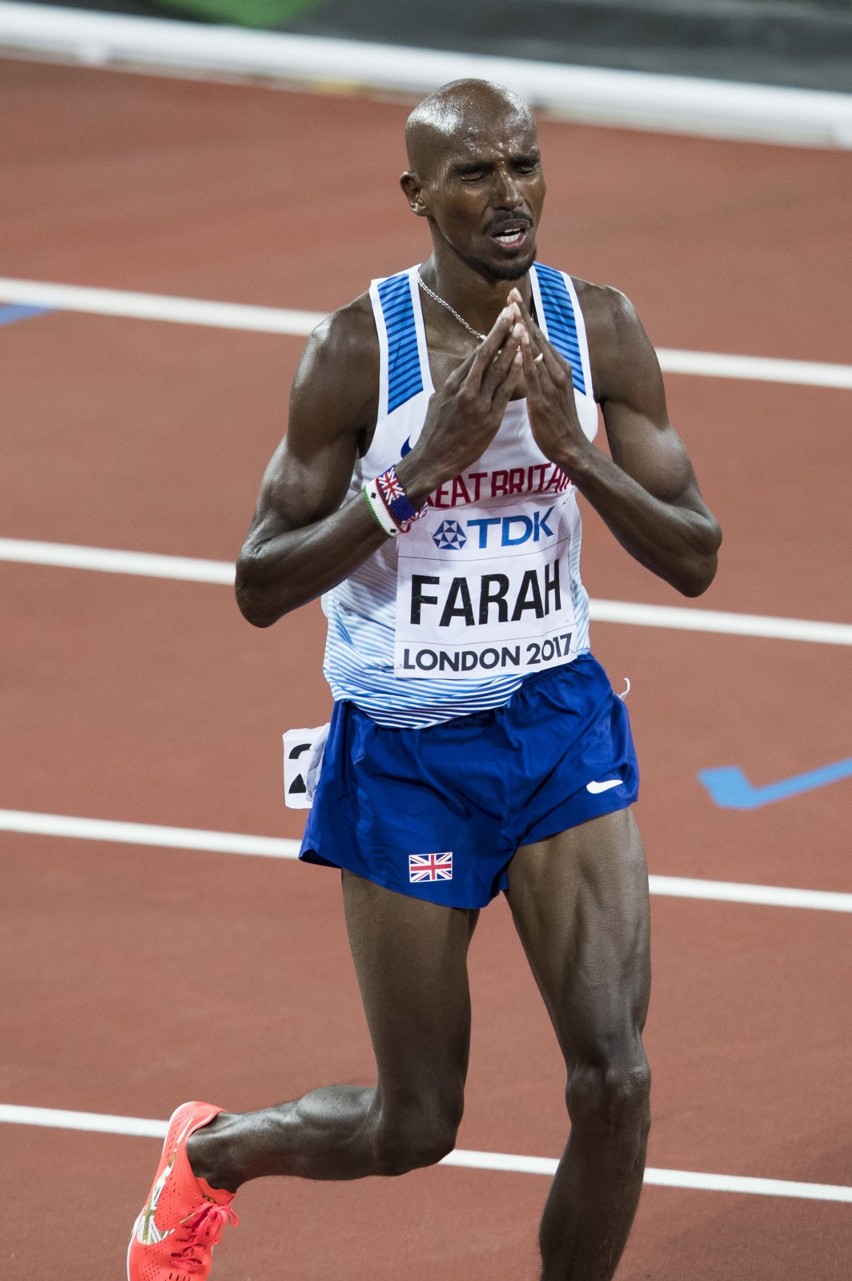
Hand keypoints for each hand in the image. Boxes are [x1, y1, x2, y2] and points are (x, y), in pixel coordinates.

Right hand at [397, 308, 523, 498]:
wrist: (433, 459)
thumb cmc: (435, 432)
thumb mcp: (437, 402)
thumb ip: (451, 387)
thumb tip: (460, 374)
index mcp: (452, 383)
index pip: (476, 353)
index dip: (491, 334)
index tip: (503, 317)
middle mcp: (465, 389)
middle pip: (486, 353)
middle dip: (501, 331)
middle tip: (513, 311)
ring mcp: (478, 403)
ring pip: (497, 369)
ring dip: (511, 347)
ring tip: (523, 328)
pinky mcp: (489, 418)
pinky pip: (504, 391)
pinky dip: (513, 373)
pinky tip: (522, 358)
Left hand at [507, 288, 591, 473]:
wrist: (570, 447)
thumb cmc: (556, 423)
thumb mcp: (549, 393)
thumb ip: (541, 375)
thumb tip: (530, 361)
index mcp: (557, 368)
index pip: (538, 337)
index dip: (525, 318)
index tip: (513, 299)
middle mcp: (557, 369)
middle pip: (537, 336)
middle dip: (522, 314)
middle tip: (510, 293)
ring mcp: (552, 381)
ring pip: (535, 349)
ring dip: (523, 327)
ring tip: (512, 308)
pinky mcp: (544, 395)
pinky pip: (533, 371)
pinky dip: (526, 353)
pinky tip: (518, 339)